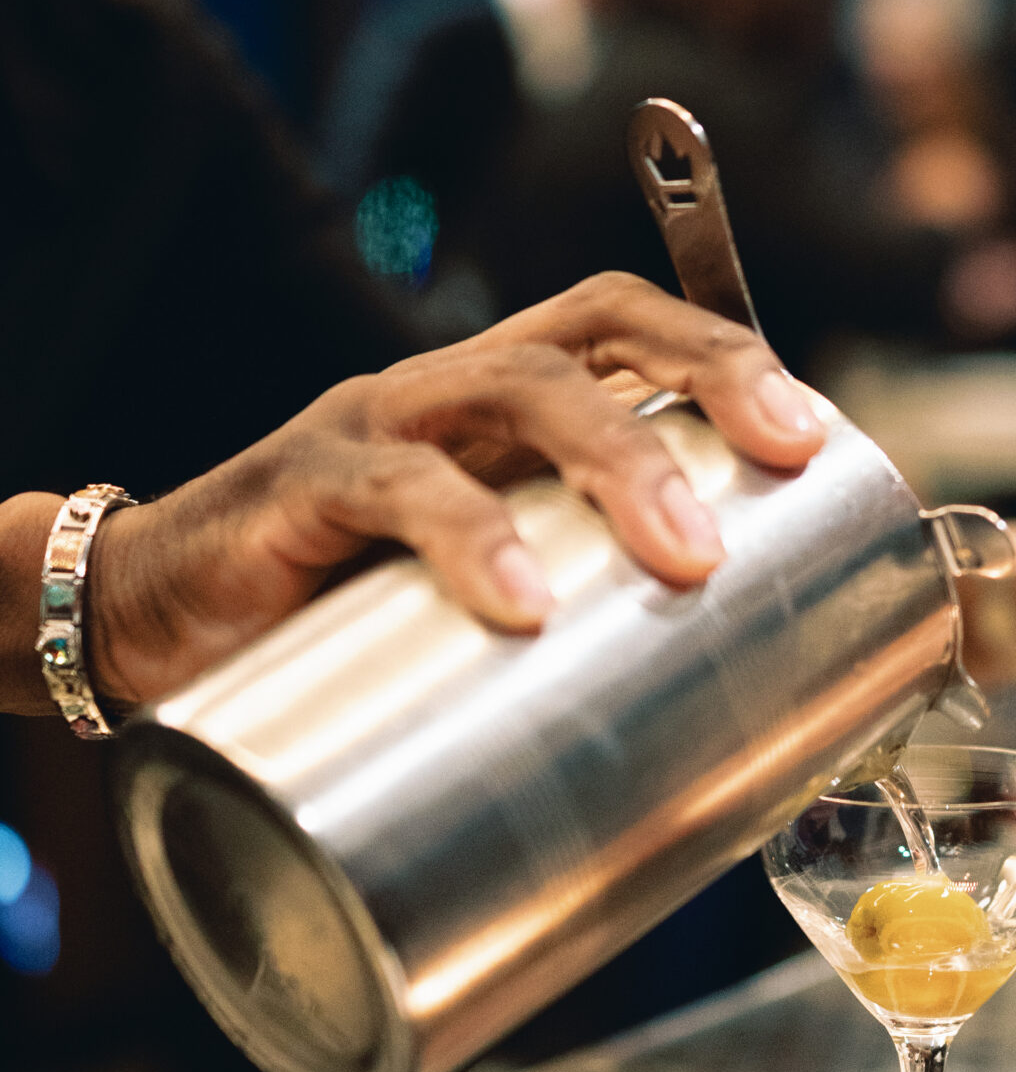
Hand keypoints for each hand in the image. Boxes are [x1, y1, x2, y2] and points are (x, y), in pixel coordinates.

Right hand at [77, 273, 822, 706]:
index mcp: (497, 406)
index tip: (813, 434)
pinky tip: (523, 604)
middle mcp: (442, 393)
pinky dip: (470, 541)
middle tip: (780, 469)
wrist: (146, 624)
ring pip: (509, 389)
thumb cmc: (341, 620)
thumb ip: (577, 632)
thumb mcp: (478, 603)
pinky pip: (392, 491)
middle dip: (703, 388)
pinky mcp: (295, 489)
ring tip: (687, 556)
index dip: (723, 353)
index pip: (621, 324)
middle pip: (586, 339)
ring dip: (617, 460)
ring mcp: (371, 429)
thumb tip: (739, 746)